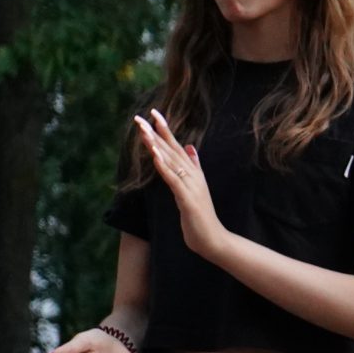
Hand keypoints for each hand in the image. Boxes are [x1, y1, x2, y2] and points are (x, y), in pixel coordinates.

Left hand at [133, 108, 229, 262]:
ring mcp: (191, 186)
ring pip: (171, 161)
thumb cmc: (201, 217)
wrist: (213, 239)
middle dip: (155, 133)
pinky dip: (164, 167)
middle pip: (172, 150)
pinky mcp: (187, 199)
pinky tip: (155, 156)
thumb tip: (190, 148)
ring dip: (157, 145)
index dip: (165, 130)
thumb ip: (194, 167)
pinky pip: (173, 180)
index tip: (153, 113)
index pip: (176, 147)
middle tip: (140, 118)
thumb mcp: (195, 188)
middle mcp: (193, 175)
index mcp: (193, 173)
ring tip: (144, 131)